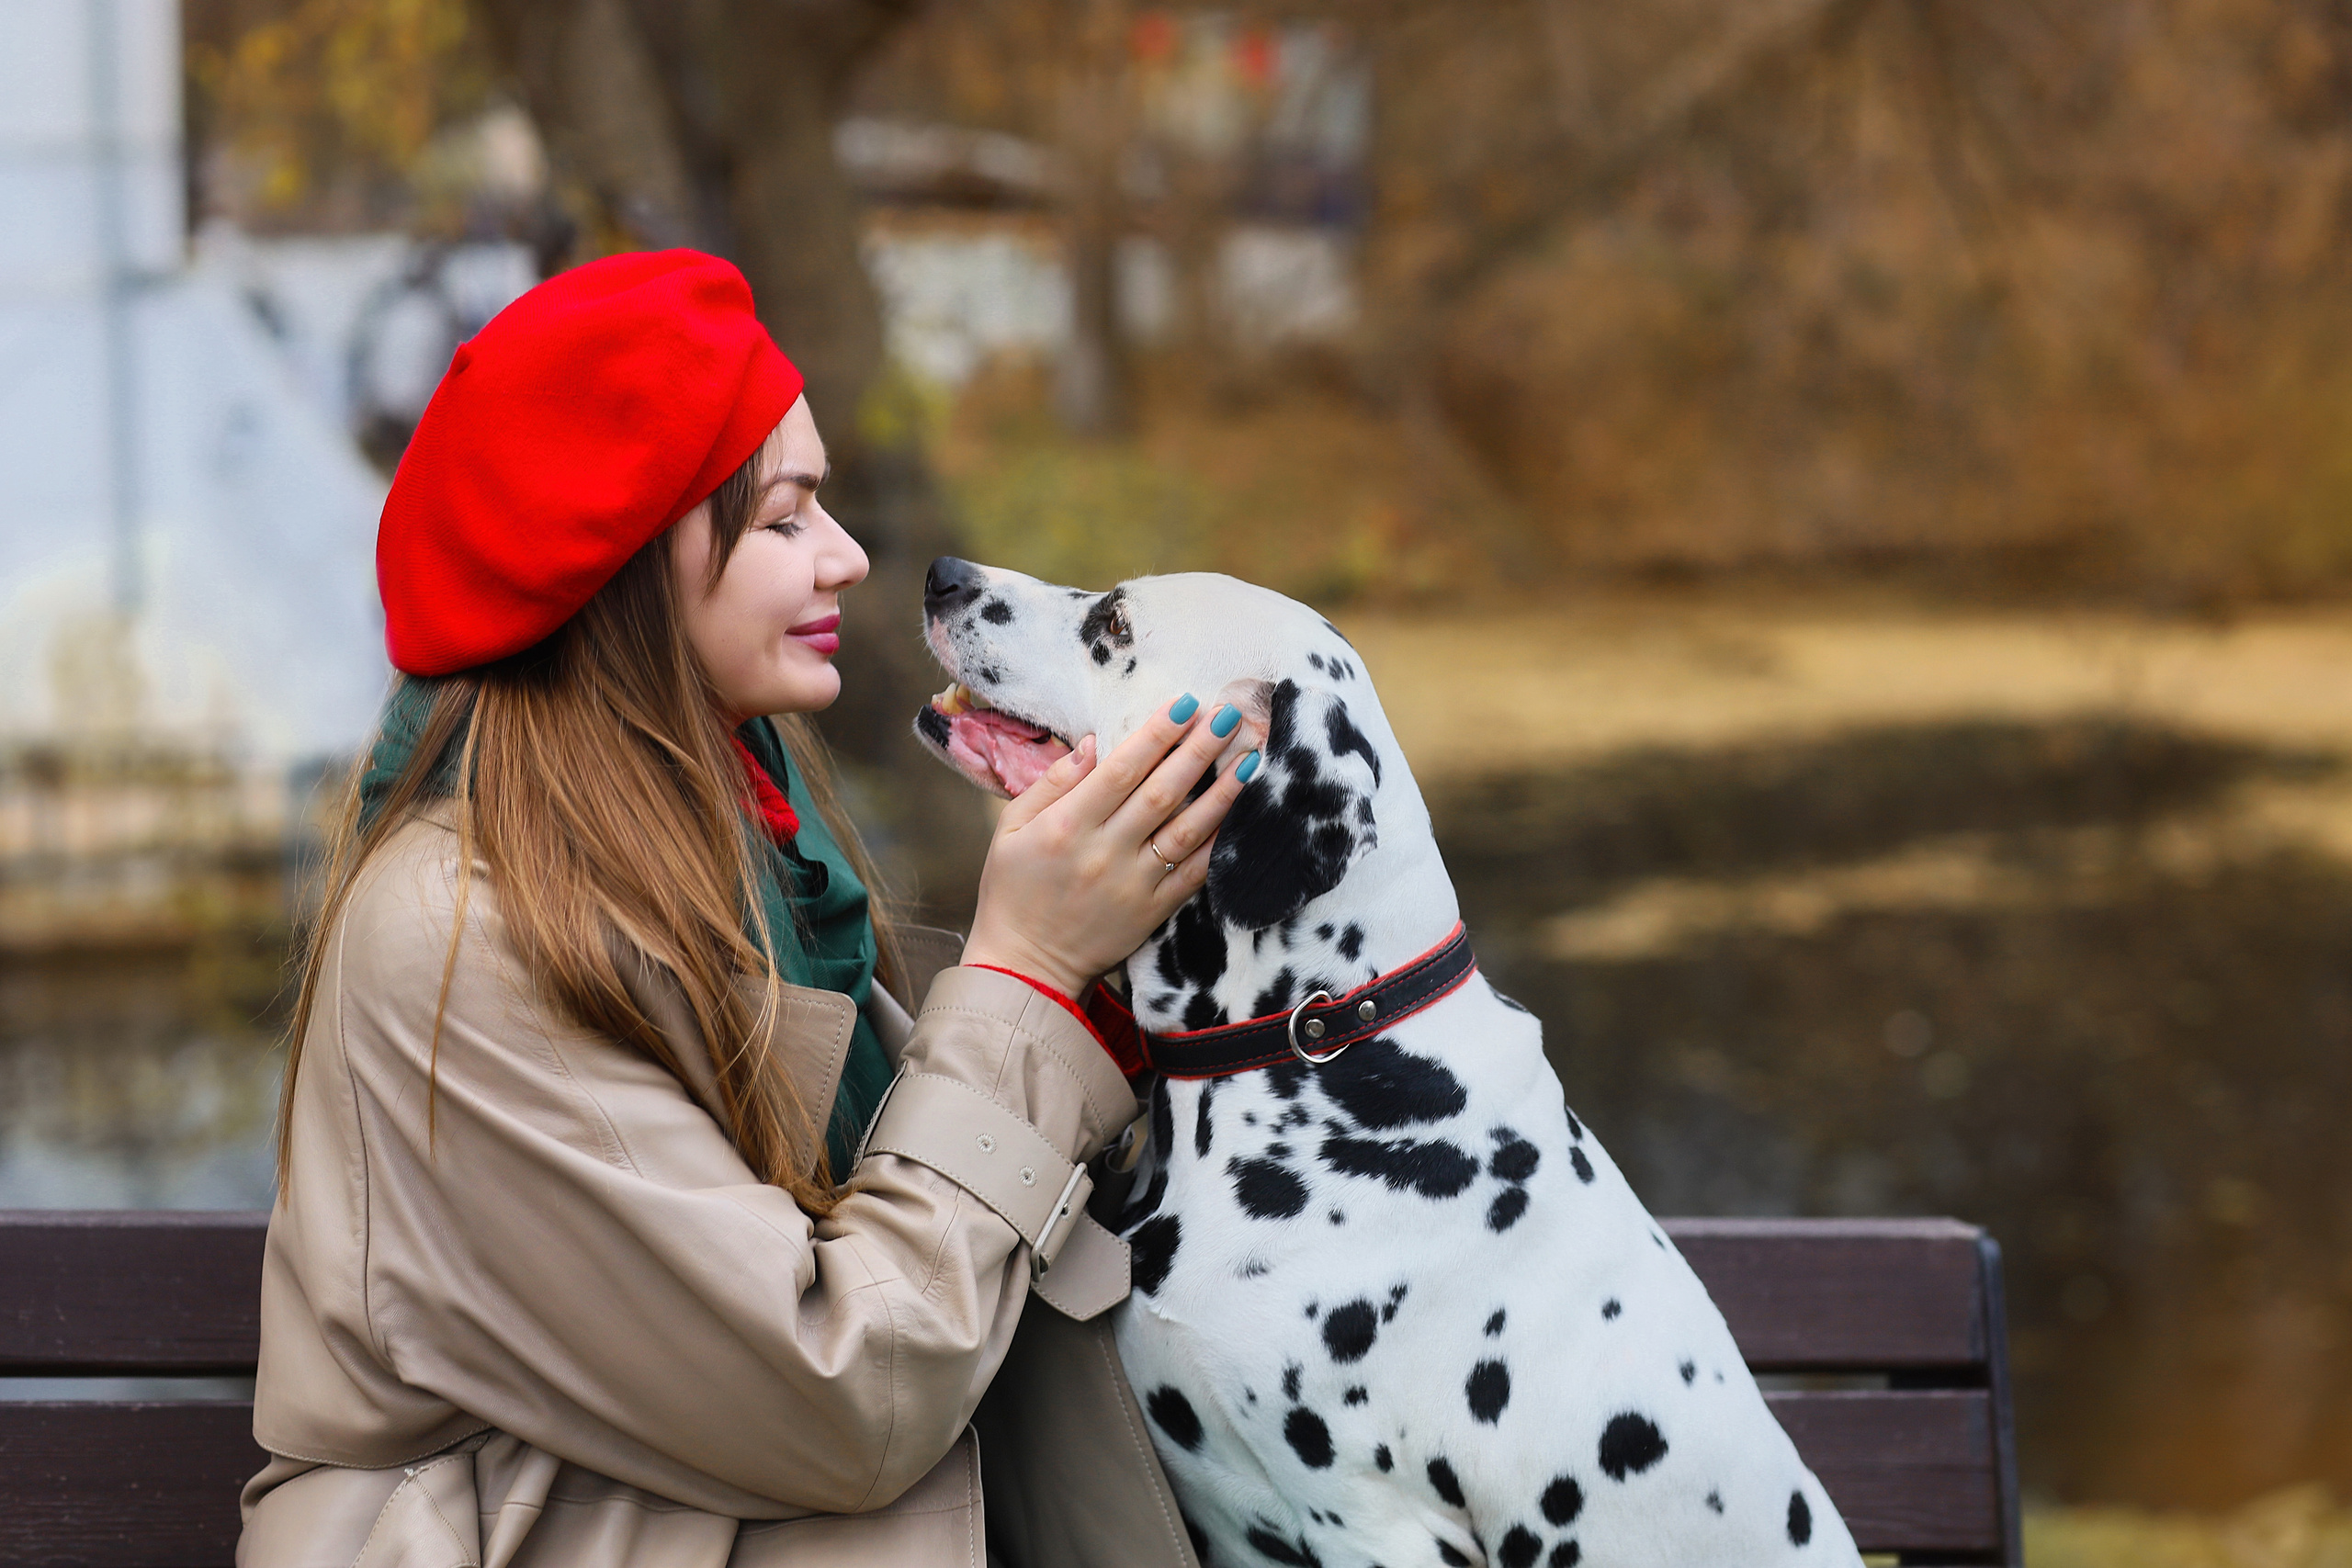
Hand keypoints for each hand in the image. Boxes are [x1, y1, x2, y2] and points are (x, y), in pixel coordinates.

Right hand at [962, 694, 1259, 998]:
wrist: (1025, 968)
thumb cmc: (1012, 892)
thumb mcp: (1011, 830)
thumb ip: (1052, 785)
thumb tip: (1093, 745)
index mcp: (1067, 826)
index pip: (1121, 770)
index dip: (1156, 734)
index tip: (1185, 704)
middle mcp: (1104, 852)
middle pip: (1162, 792)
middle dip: (1199, 750)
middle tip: (1228, 715)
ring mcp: (1133, 884)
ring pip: (1187, 830)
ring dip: (1222, 792)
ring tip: (1249, 758)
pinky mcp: (1152, 912)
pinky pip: (1193, 874)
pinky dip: (1219, 844)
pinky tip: (1239, 814)